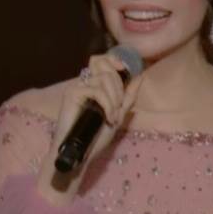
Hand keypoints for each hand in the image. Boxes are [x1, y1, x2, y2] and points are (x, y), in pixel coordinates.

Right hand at [37, 53, 143, 202]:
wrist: (81, 153)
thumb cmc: (96, 137)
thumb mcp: (118, 114)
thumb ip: (128, 96)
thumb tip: (140, 76)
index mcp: (95, 85)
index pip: (103, 61)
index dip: (115, 60)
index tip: (125, 69)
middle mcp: (85, 83)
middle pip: (107, 69)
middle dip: (119, 89)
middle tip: (118, 110)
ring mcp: (77, 87)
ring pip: (104, 79)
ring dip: (114, 99)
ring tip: (113, 117)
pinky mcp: (72, 93)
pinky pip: (96, 90)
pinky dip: (107, 103)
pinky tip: (107, 117)